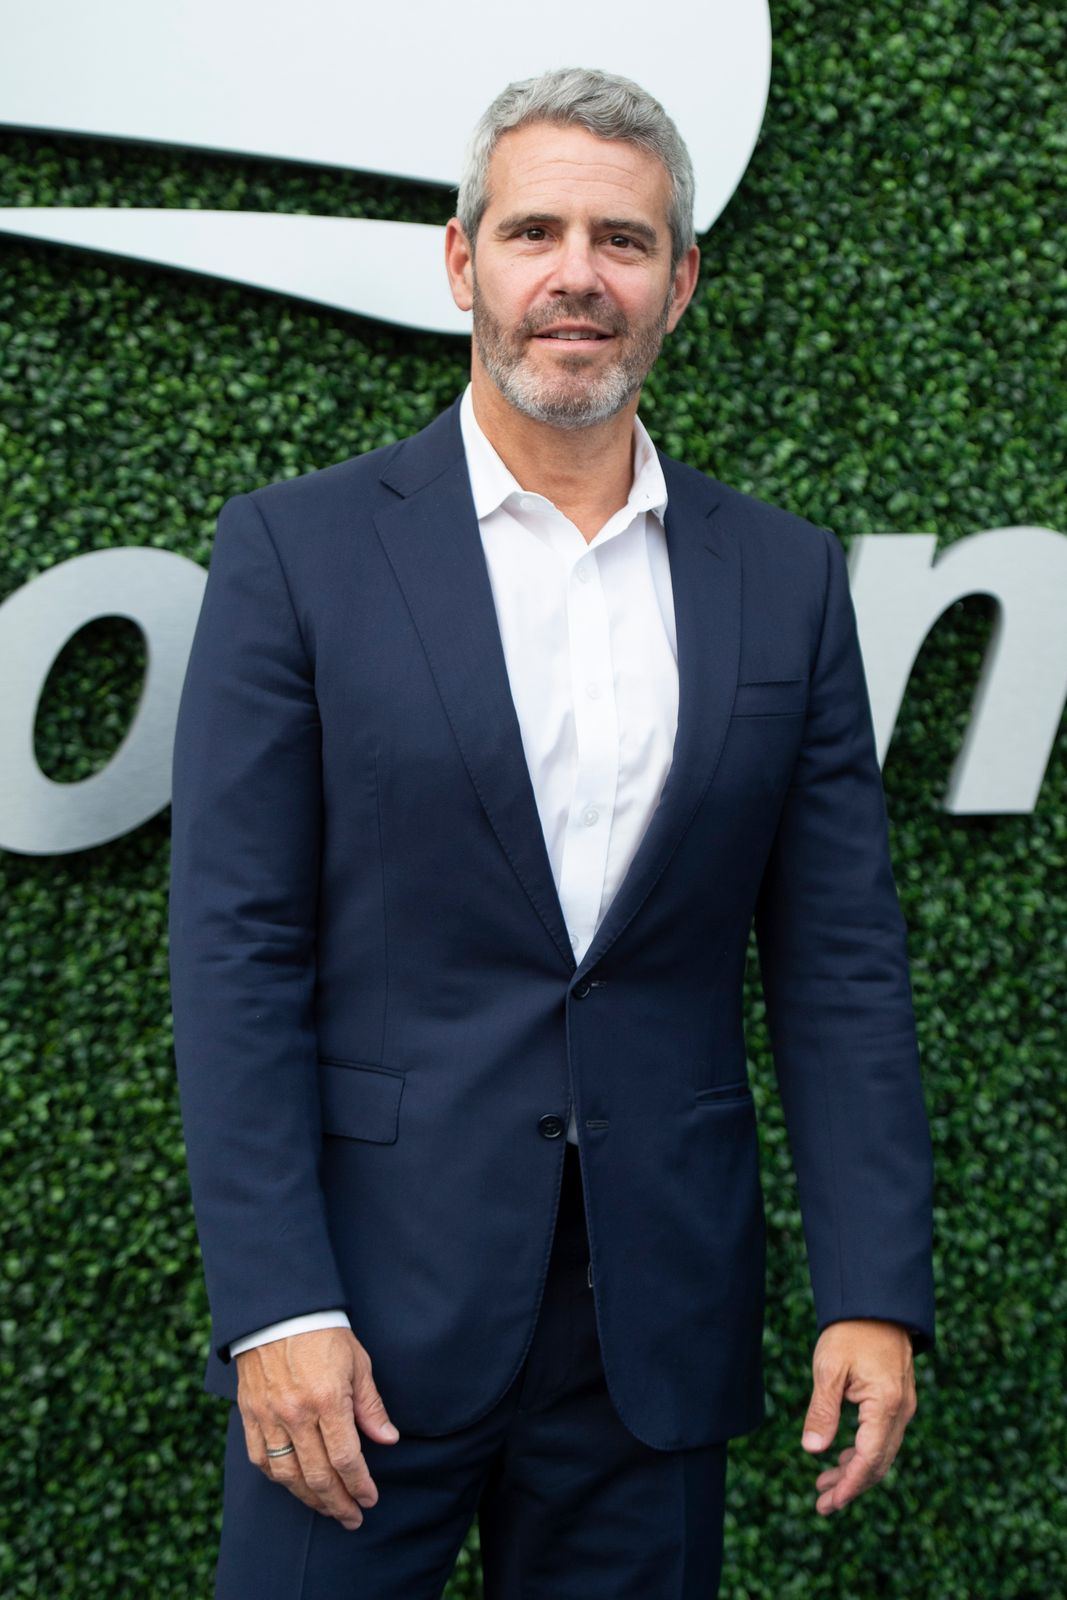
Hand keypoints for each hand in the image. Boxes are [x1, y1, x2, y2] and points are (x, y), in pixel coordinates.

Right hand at [235, 1326, 399, 1529]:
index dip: (360, 1485)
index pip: (346, 1459)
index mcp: (327, 1399)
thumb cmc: (324, 1334)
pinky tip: (294, 1486)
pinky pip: (261, 1460)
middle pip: (317, 1476)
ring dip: (309, 1499)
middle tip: (352, 1517)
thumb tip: (388, 1439)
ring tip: (327, 1508)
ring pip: (288, 1476)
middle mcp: (296, 1413)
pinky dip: (279, 1479)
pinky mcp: (250, 1415)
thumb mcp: (358, 1363)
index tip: (370, 1499)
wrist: (278, 1311)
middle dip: (338, 1503)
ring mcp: (269, 1416)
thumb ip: (371, 1406)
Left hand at [800, 1318, 916, 1515]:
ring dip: (855, 1472)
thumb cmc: (849, 1331)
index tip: (829, 1502)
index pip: (869, 1457)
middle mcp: (901, 1410)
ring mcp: (903, 1406)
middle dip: (850, 1486)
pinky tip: (841, 1459)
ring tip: (824, 1487)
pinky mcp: (898, 1401)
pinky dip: (862, 1453)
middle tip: (821, 1504)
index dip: (849, 1484)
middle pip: (878, 1462)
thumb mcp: (828, 1369)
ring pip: (881, 1452)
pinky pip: (883, 1437)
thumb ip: (822, 1411)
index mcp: (886, 1404)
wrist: (875, 1304)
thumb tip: (812, 1450)